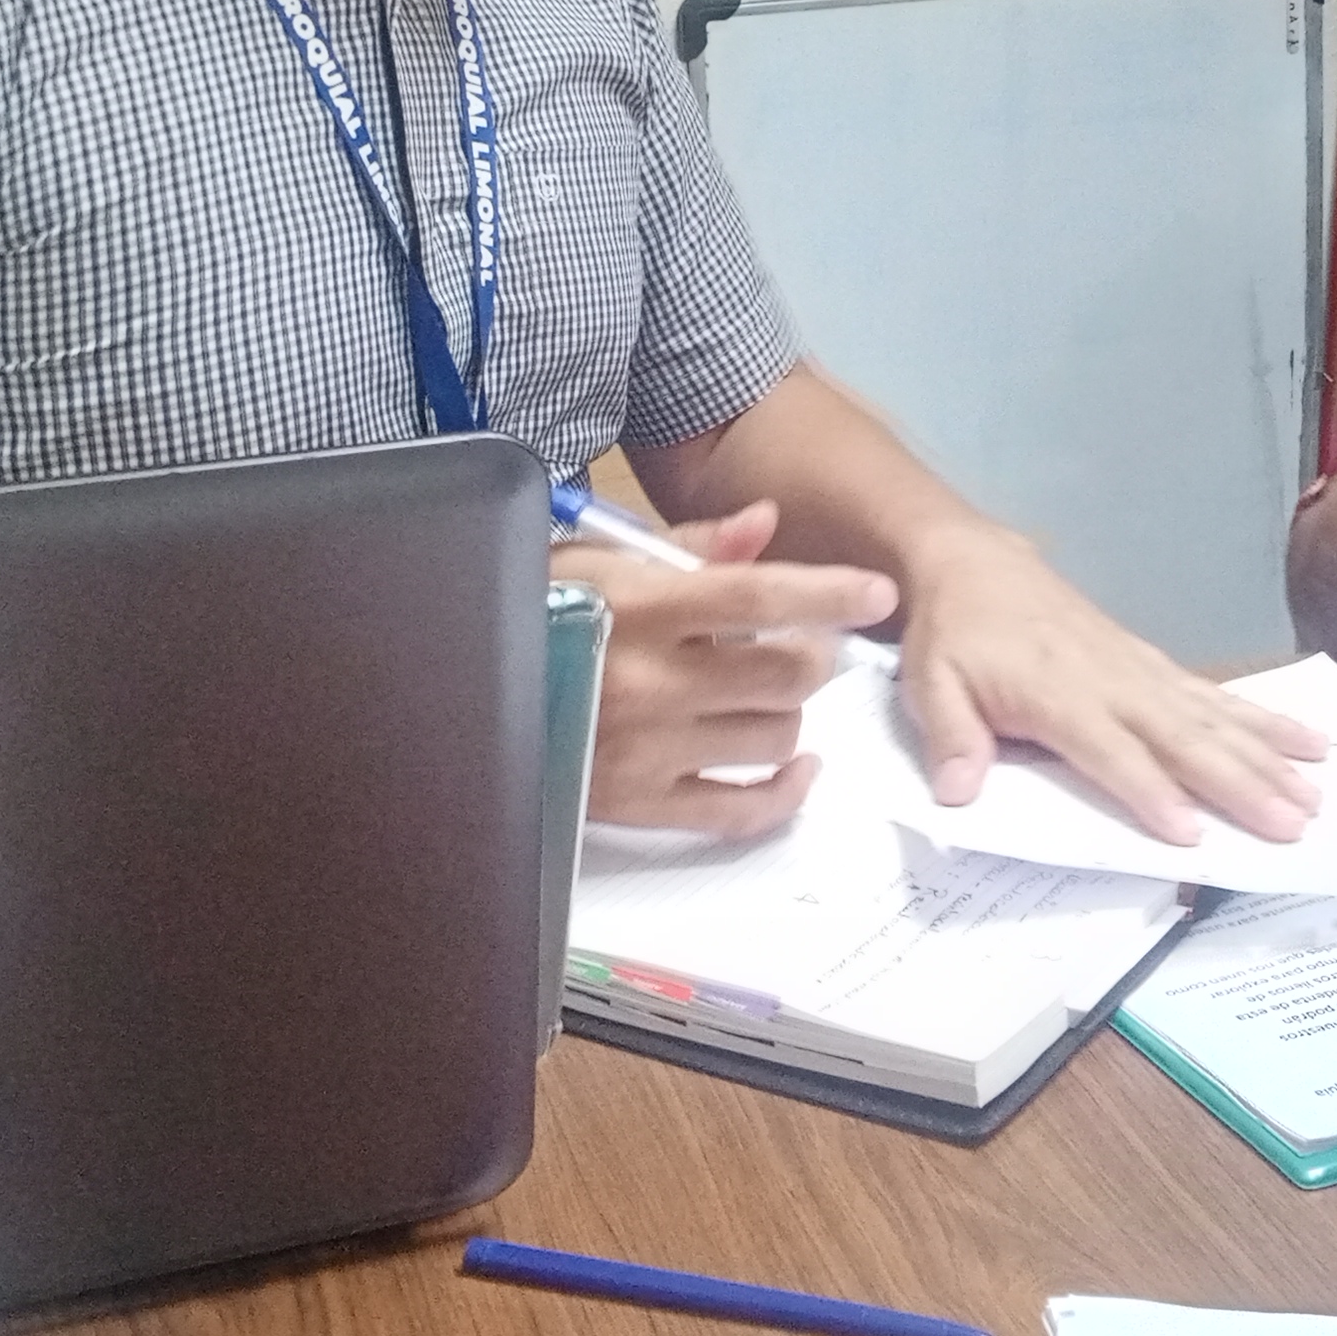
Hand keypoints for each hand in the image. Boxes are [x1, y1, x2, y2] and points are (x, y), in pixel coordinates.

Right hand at [557, 501, 895, 836]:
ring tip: (771, 697)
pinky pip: (738, 810)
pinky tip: (798, 769)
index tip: (878, 593)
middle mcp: (649, 680)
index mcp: (640, 607)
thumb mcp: (600, 558)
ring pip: (773, 738)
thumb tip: (766, 524)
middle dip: (813, 657)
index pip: (757, 596)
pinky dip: (784, 793)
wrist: (458, 683)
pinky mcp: (636, 804)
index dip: (827, 593)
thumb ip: (690, 545)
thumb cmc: (535, 609)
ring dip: (791, 715)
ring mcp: (645, 749)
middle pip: (784, 674)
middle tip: (807, 648)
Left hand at [895, 525, 1327, 847]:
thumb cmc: (952, 633)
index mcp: (1057, 693)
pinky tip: (1308, 738)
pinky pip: (1218, 694)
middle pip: (1184, 738)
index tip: (1190, 834)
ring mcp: (1141, 669)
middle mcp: (1112, 680)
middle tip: (1292, 823)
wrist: (973, 562)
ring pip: (1215, 717)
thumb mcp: (929, 684)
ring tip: (1315, 793)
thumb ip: (951, 738)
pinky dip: (1265, 719)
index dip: (1148, 791)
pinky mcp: (1154, 662)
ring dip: (1268, 757)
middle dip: (1239, 783)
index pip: (1110, 750)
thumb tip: (960, 794)